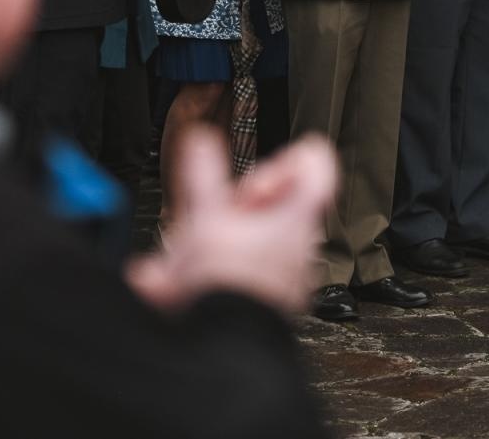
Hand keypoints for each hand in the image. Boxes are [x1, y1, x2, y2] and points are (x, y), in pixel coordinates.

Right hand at [127, 128, 336, 314]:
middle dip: (231, 210)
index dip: (282, 160)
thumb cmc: (226, 286)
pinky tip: (173, 285)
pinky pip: (240, 276)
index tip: (252, 185)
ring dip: (213, 244)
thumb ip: (204, 174)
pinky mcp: (270, 304)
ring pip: (251, 242)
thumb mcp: (207, 219)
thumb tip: (202, 137)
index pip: (315, 163)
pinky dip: (211, 276)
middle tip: (212, 223)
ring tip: (181, 262)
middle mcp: (302, 245)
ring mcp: (290, 276)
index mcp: (297, 216)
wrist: (225, 351)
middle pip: (275, 205)